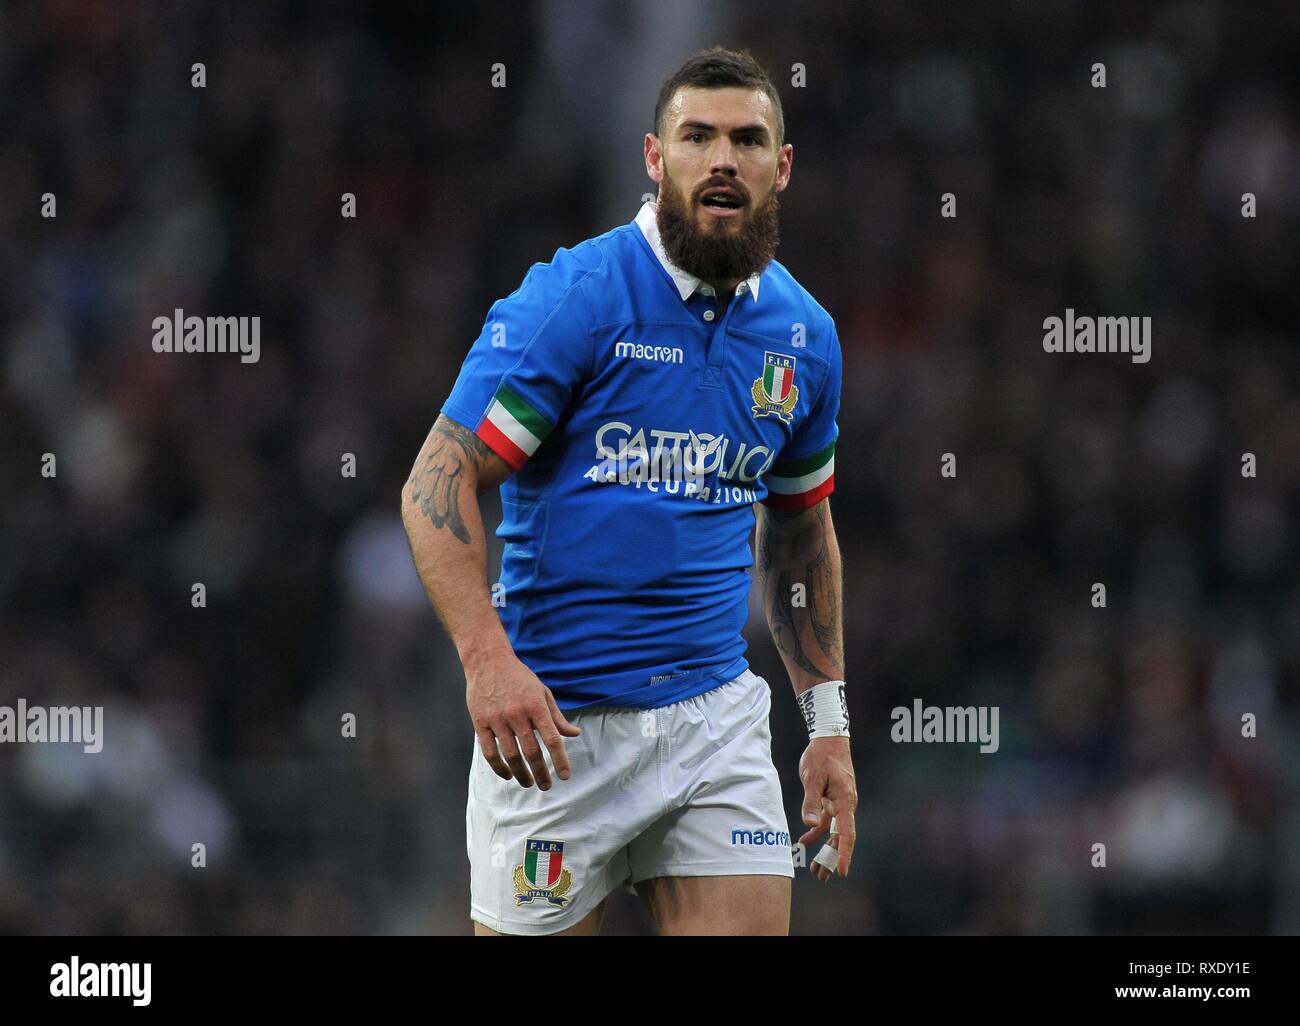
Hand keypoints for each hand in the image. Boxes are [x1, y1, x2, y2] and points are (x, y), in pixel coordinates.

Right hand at [467, 651, 580, 789]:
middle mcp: (517, 713)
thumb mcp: (542, 692)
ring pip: (511, 755)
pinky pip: (490, 751)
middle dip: (541, 772)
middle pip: (532, 751)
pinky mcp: (480, 722)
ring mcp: (497, 719)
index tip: (565, 776)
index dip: (560, 760)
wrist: (488, 660)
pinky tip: (508, 774)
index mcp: (536, 705)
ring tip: (528, 783)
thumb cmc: (519, 678)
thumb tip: (575, 734)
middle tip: (546, 785)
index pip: (552, 739)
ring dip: (521, 774)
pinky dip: (499, 767)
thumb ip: (557, 716)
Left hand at [797, 736, 856, 879]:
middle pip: (841, 837)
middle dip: (832, 858)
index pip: (846, 832)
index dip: (844, 853)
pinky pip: (827, 822)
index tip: (842, 871)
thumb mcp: (812, 777)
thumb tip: (809, 825)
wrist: (829, 739)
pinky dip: (817, 833)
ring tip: (816, 869)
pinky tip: (805, 842)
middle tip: (821, 877)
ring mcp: (840, 804)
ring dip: (825, 849)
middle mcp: (845, 805)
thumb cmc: (822, 756)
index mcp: (844, 800)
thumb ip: (811, 801)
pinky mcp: (832, 801)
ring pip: (834, 833)